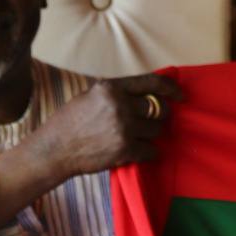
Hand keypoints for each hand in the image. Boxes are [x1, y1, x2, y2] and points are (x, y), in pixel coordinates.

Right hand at [31, 73, 180, 180]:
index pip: (151, 83)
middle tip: (150, 122)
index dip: (170, 88)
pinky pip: (151, 150)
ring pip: (156, 130)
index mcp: (111, 87)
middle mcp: (119, 105)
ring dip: (150, 135)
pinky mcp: (125, 149)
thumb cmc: (71, 121)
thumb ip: (118, 93)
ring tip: (134, 138)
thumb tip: (147, 93)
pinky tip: (136, 152)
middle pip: (158, 108)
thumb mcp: (92, 96)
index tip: (180, 95)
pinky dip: (148, 153)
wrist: (55, 149)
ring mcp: (123, 127)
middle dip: (158, 116)